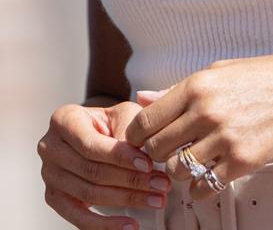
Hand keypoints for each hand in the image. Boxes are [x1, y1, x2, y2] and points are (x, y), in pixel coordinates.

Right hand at [38, 101, 171, 227]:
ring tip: (155, 200)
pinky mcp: (55, 198)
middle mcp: (50, 147)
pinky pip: (79, 218)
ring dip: (126, 200)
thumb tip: (143, 158)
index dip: (120, 156)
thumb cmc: (110, 121)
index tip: (148, 164)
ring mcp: (49, 175)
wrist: (96, 130)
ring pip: (89, 194)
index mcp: (63, 120)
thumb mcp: (122, 115)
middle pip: (92, 171)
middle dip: (131, 180)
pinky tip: (129, 225)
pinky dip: (106, 225)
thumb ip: (128, 133)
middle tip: (160, 185)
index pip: (91, 144)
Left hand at [125, 54, 272, 200]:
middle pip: (156, 148)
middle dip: (157, 153)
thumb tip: (143, 97)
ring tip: (192, 160)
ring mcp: (224, 138)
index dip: (136, 135)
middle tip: (168, 151)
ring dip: (179, 170)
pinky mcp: (241, 161)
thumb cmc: (266, 77)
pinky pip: (203, 187)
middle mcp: (206, 112)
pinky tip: (208, 175)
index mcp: (197, 85)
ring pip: (176, 171)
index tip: (141, 140)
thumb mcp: (220, 71)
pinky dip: (199, 188)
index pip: (146, 121)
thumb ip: (178, 89)